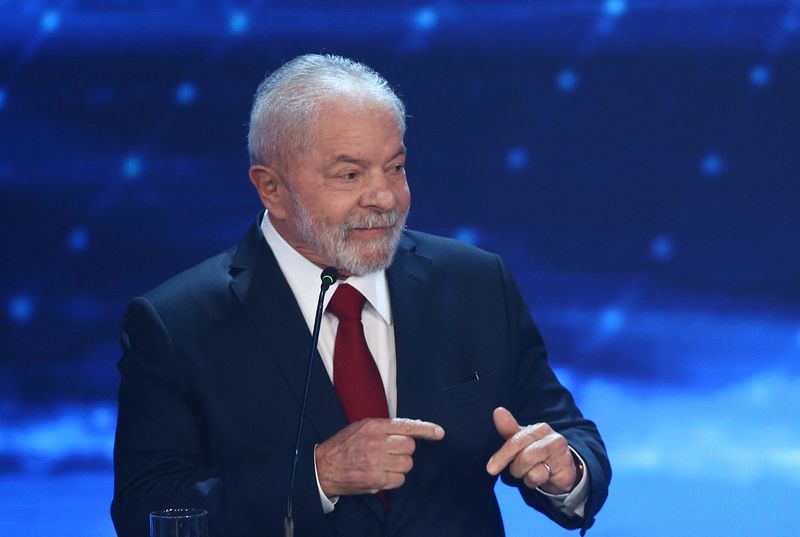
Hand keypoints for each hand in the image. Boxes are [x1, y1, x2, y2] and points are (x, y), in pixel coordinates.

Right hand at [316, 418, 444, 496]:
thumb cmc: (345, 446)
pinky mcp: (376, 479)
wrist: (324, 467)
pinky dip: (394, 479)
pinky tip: (381, 475)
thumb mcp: (362, 427)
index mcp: (374, 426)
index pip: (407, 425)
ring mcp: (377, 461)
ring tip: (383, 465)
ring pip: (406, 464)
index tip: (440, 433)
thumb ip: (385, 428)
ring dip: (399, 466)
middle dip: (404, 451)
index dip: (426, 430)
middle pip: (409, 447)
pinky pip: (399, 480)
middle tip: (392, 454)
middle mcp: (377, 442)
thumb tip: (409, 431)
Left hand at [486, 407, 576, 494]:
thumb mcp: (521, 441)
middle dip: (516, 467)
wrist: (560, 469)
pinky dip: (537, 481)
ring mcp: (562, 455)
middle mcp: (553, 439)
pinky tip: (542, 476)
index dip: (502, 456)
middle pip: (524, 457)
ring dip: (526, 475)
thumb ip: (508, 428)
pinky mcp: (567, 471)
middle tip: (516, 470)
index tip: (490, 469)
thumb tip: (498, 411)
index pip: (516, 441)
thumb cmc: (536, 452)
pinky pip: (544, 480)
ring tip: (531, 471)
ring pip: (534, 471)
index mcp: (540, 429)